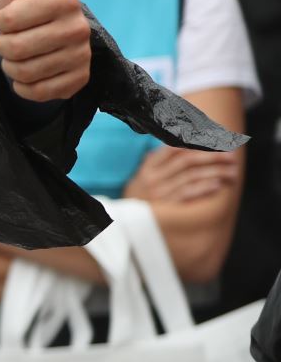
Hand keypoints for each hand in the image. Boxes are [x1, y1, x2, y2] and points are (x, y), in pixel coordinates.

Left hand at [0, 0, 90, 101]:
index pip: (8, 21)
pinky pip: (36, 92)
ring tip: (22, 55)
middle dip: (4, 47)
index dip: (1, 22)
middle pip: (14, 49)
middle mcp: (80, 27)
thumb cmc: (25, 10)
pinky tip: (32, 73)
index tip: (12, 18)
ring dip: (13, 67)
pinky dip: (24, 86)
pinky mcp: (79, 82)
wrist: (43, 44)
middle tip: (14, 40)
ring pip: (23, 72)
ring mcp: (82, 56)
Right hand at [123, 144, 240, 204]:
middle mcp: (154, 177)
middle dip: (213, 156)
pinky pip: (188, 194)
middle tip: (232, 156)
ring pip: (191, 176)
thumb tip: (187, 142)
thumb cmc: (143, 193)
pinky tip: (218, 184)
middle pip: (187, 161)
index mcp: (149, 166)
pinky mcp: (168, 207)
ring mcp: (160, 192)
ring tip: (233, 172)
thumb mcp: (147, 174)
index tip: (217, 143)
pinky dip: (204, 188)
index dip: (197, 144)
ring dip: (215, 172)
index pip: (175, 148)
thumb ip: (163, 159)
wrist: (129, 220)